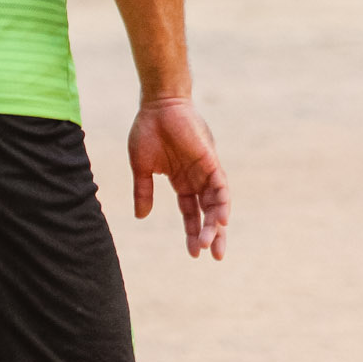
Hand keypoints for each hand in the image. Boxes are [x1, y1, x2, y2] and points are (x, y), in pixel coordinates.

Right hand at [128, 97, 229, 259]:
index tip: (193, 254)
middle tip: (214, 256)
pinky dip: (222, 202)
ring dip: (216, 223)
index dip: (192, 232)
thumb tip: (141, 216)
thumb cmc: (147, 131)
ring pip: (216, 202)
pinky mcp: (210, 160)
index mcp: (181, 181)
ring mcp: (205, 170)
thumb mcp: (142, 168)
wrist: (156, 105)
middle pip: (208, 212)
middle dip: (211, 234)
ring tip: (212, 243)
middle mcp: (196, 179)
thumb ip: (143, 191)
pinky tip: (221, 220)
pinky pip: (221, 185)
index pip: (191, 212)